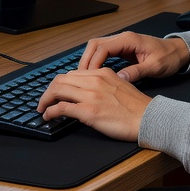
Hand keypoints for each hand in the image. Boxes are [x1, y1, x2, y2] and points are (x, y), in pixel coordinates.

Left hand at [36, 68, 151, 141]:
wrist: (147, 118)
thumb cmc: (136, 107)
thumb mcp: (119, 85)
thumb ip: (102, 84)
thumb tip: (87, 92)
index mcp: (102, 72)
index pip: (73, 73)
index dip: (61, 83)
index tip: (56, 92)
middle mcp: (95, 80)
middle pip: (61, 79)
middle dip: (49, 90)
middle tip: (44, 101)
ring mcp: (91, 95)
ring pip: (57, 90)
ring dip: (45, 100)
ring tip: (42, 108)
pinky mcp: (88, 111)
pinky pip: (61, 107)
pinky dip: (50, 111)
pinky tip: (48, 116)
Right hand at [77, 31, 189, 82]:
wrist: (178, 51)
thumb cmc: (168, 57)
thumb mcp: (155, 67)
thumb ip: (137, 72)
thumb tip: (119, 79)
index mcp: (129, 40)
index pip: (103, 48)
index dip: (93, 63)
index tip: (88, 78)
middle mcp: (123, 38)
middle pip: (95, 44)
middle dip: (85, 60)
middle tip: (80, 78)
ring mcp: (122, 42)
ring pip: (97, 47)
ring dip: (89, 60)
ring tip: (84, 77)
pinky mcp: (122, 48)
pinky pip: (103, 52)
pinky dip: (96, 61)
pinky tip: (94, 73)